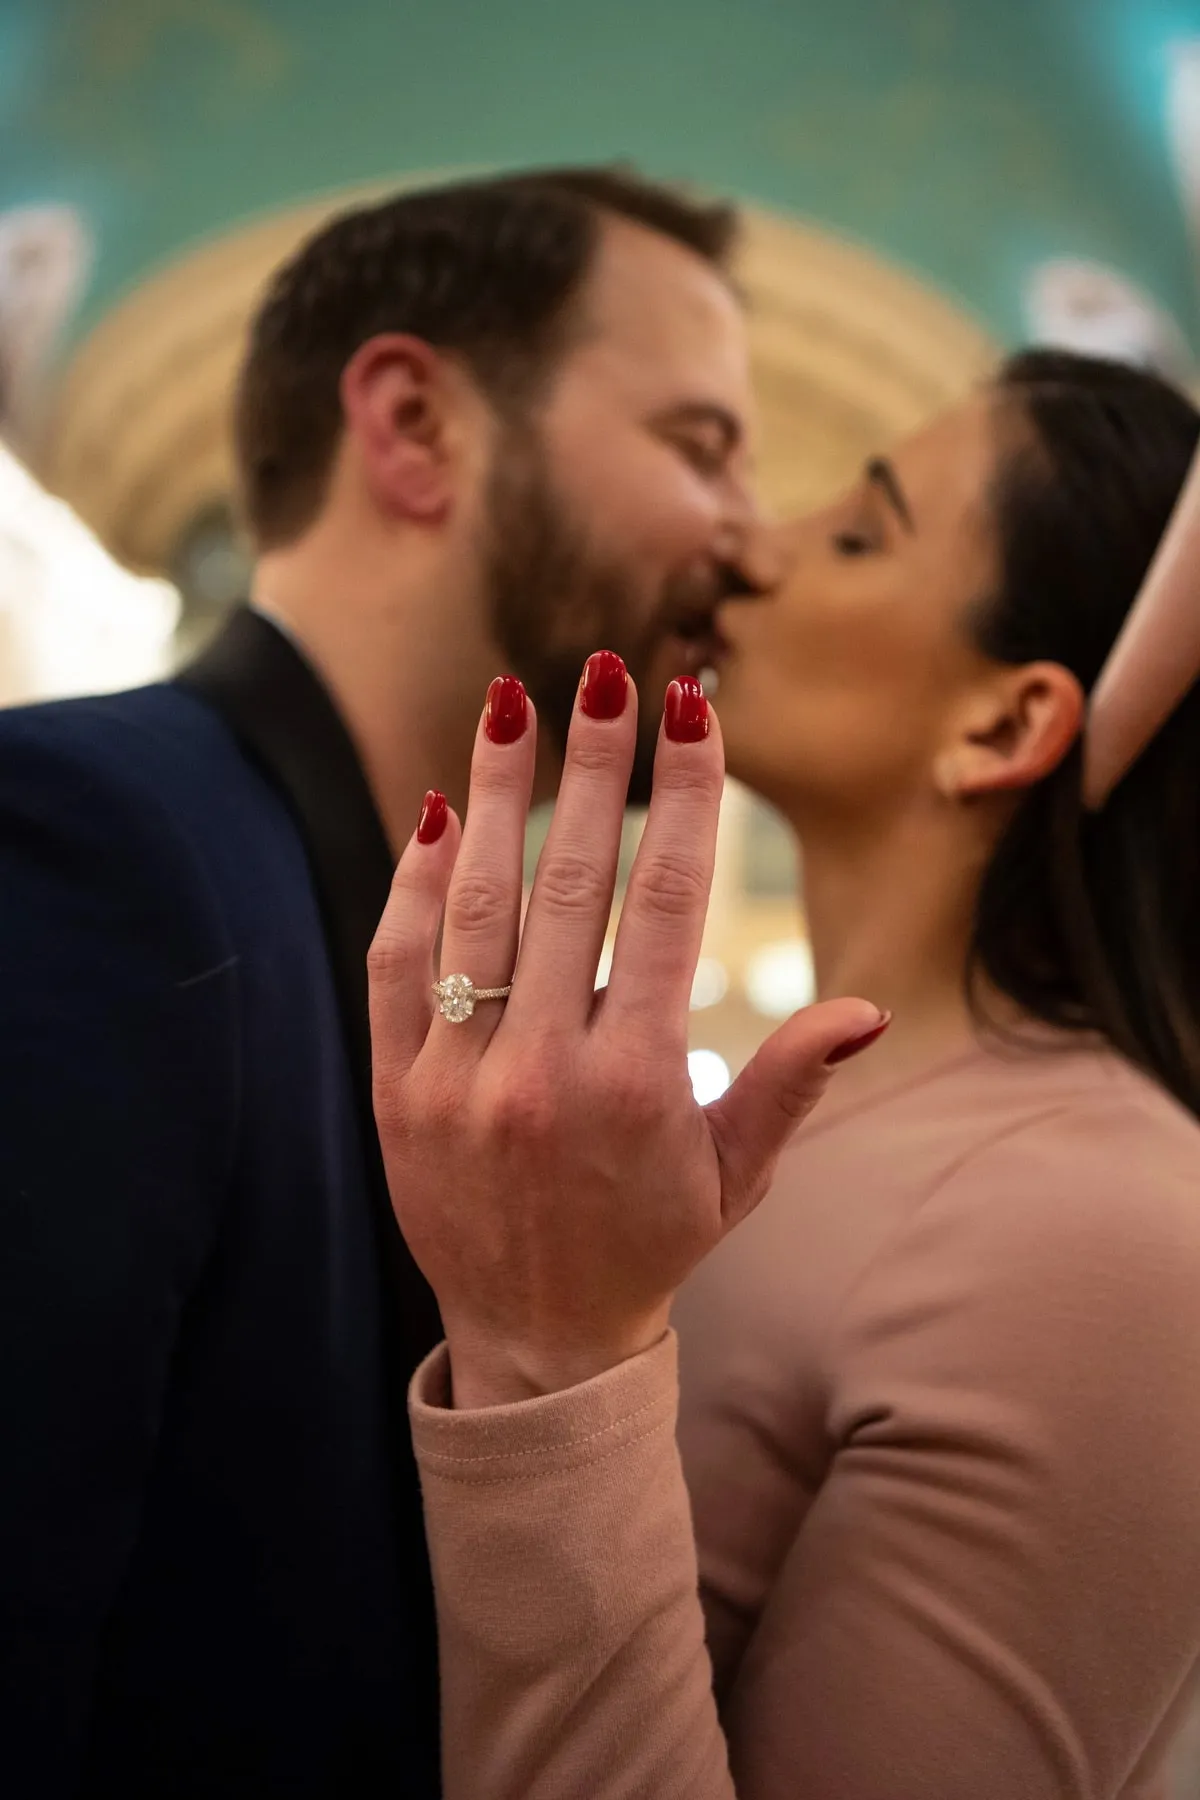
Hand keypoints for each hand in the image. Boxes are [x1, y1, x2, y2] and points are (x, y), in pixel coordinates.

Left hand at [369, 657, 885, 1407]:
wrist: (535, 1339)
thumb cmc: (652, 1244)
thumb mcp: (736, 1177)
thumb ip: (788, 1083)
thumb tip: (862, 1010)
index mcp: (641, 1081)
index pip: (667, 902)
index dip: (685, 794)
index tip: (696, 709)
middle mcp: (545, 1069)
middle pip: (573, 881)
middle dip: (596, 766)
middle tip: (609, 673)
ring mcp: (459, 1078)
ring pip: (478, 907)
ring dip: (494, 796)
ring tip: (511, 705)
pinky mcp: (395, 1090)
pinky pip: (399, 965)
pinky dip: (415, 887)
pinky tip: (435, 816)